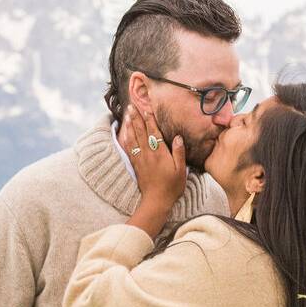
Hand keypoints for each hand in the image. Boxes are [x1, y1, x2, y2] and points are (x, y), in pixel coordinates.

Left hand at [121, 105, 186, 237]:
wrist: (156, 201)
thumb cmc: (172, 186)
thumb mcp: (180, 169)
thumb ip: (178, 152)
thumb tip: (177, 136)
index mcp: (159, 152)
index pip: (153, 131)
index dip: (149, 119)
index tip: (146, 108)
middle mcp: (148, 153)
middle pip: (140, 131)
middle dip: (136, 117)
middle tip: (132, 105)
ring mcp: (140, 158)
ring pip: (133, 138)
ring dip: (130, 125)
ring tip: (127, 114)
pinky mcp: (136, 164)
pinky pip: (129, 148)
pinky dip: (126, 138)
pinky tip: (124, 132)